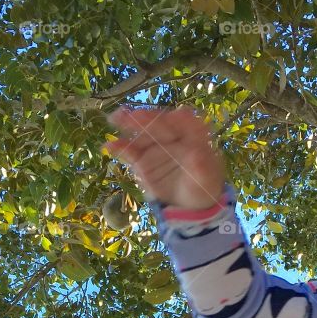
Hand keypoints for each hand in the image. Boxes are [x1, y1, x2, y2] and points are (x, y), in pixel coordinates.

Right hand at [104, 106, 227, 208]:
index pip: (184, 121)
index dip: (176, 118)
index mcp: (192, 133)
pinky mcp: (142, 157)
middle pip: (159, 123)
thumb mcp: (206, 178)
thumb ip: (202, 168)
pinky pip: (130, 151)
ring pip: (142, 132)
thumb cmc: (202, 185)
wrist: (189, 202)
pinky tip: (109, 146)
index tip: (171, 118)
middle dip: (147, 118)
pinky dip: (120, 148)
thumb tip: (197, 156)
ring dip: (128, 124)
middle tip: (134, 115)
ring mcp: (155, 143)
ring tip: (115, 119)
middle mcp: (172, 133)